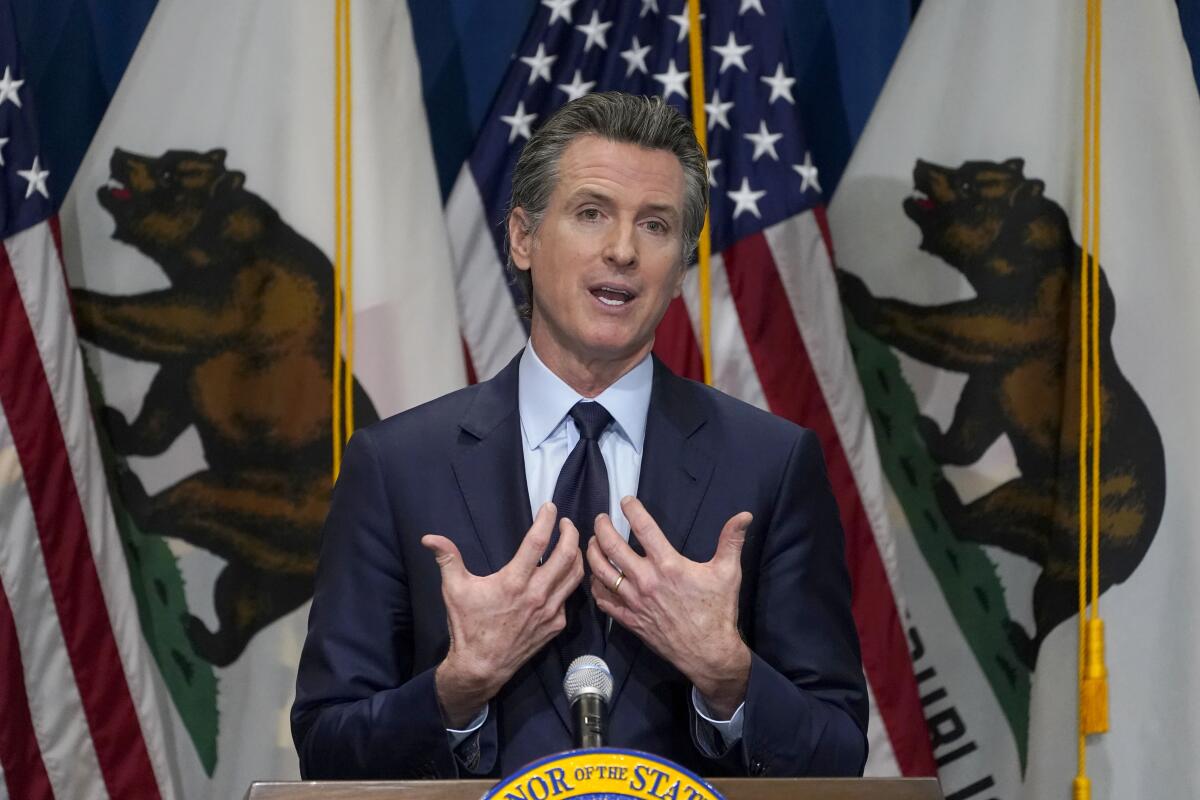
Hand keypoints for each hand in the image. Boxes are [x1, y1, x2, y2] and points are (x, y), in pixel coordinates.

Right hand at [422, 502, 582, 726]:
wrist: (481, 667)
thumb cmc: (467, 626)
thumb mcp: (453, 590)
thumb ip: (446, 559)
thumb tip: (429, 538)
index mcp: (513, 581)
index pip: (538, 542)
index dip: (547, 520)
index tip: (550, 507)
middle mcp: (537, 594)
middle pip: (567, 555)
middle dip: (570, 533)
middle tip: (566, 522)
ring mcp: (550, 611)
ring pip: (575, 576)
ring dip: (577, 555)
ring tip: (571, 543)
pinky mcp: (556, 625)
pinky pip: (569, 597)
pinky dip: (570, 581)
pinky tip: (564, 575)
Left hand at [587, 496, 752, 718]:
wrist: (708, 652)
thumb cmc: (718, 611)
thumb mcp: (728, 572)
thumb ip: (732, 540)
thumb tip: (745, 515)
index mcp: (668, 565)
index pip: (644, 528)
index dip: (632, 510)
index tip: (626, 500)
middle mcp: (646, 580)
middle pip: (612, 547)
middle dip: (601, 528)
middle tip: (600, 518)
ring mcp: (634, 601)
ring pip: (601, 572)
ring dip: (592, 553)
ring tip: (592, 542)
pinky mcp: (629, 619)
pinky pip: (603, 600)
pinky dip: (595, 586)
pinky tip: (595, 577)